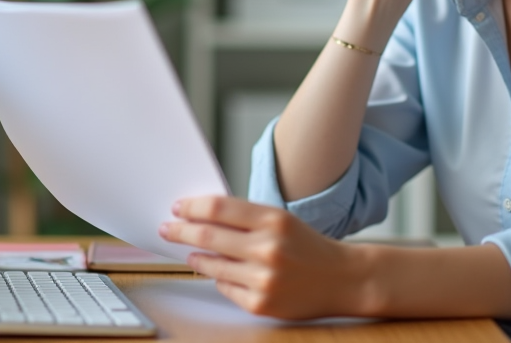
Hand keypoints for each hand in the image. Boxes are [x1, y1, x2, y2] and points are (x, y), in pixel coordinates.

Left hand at [159, 195, 365, 319]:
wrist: (342, 279)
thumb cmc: (307, 246)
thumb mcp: (281, 221)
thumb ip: (245, 218)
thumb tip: (200, 217)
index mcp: (273, 220)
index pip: (218, 209)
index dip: (191, 207)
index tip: (177, 208)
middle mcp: (268, 249)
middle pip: (208, 236)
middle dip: (181, 231)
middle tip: (167, 229)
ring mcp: (264, 279)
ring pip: (211, 265)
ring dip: (195, 258)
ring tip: (189, 253)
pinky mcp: (261, 303)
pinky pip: (225, 288)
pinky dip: (219, 278)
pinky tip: (220, 272)